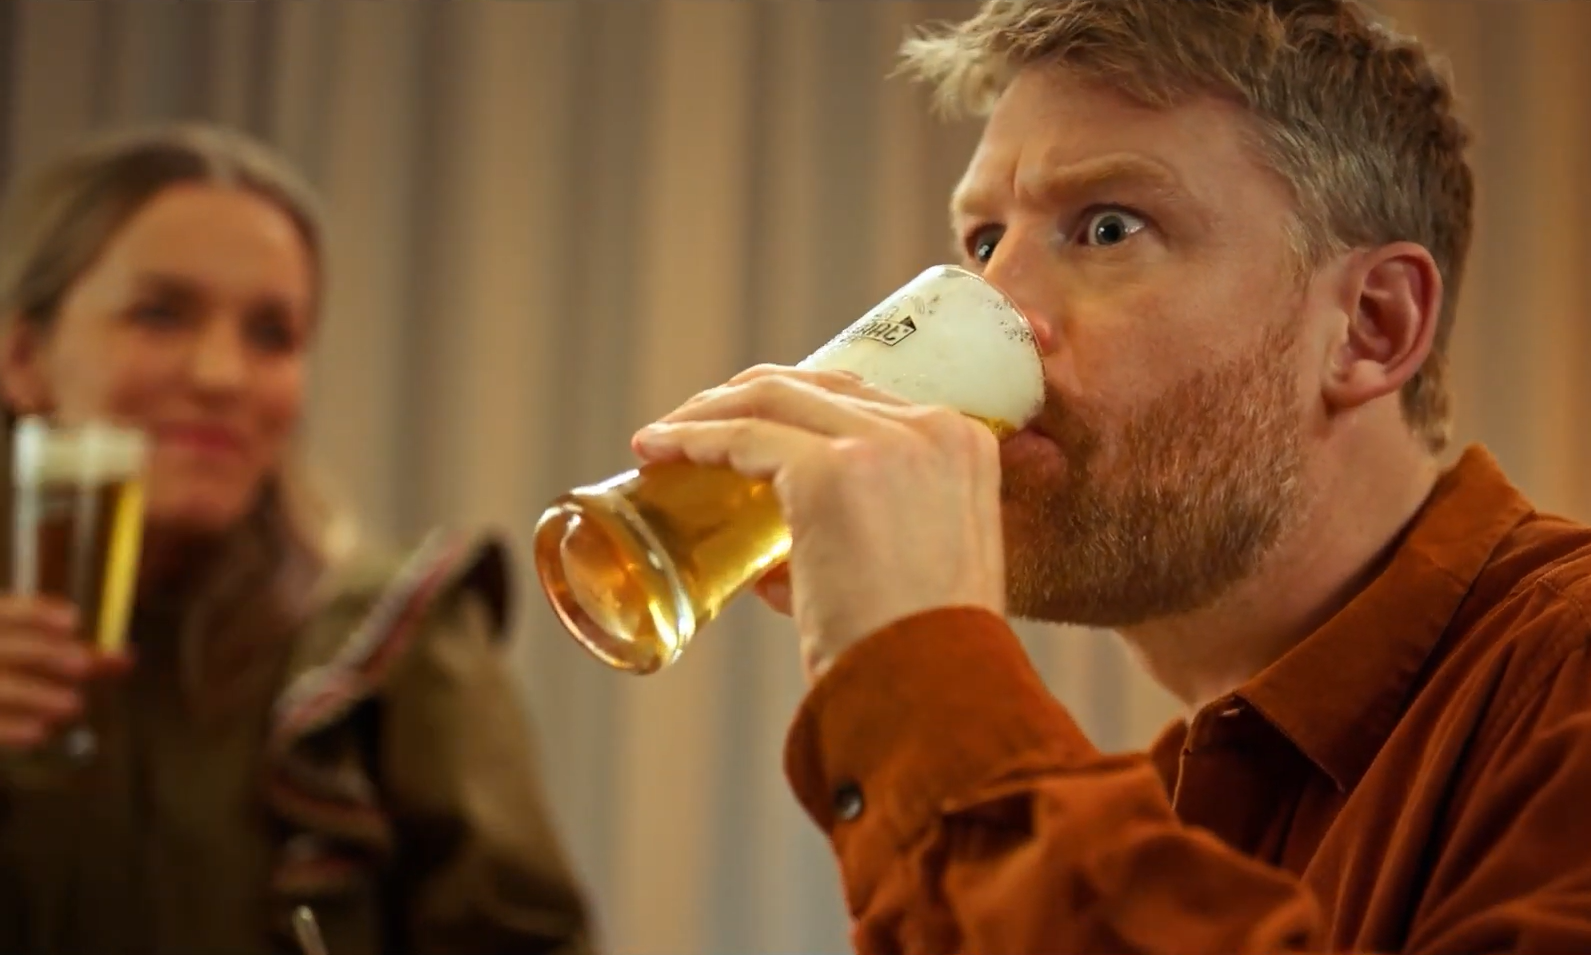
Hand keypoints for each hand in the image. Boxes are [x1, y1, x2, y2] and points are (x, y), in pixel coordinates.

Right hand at [0, 595, 130, 750]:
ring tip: (74, 704)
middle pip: (2, 647)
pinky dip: (9, 729)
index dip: (36, 613)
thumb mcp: (43, 663)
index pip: (5, 612)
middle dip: (43, 653)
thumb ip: (81, 657)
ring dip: (33, 694)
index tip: (74, 620)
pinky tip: (39, 734)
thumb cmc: (18, 678)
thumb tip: (127, 658)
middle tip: (83, 665)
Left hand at [632, 365, 1005, 681]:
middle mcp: (930, 428)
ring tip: (662, 438)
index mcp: (962, 445)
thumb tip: (769, 572)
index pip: (858, 399)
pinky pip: (743, 438)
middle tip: (690, 426)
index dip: (791, 404)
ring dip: (708, 412)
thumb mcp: (920, 575)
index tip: (741, 425)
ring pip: (772, 398)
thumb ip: (856, 555)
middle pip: (815, 383)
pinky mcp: (831, 472)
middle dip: (743, 397)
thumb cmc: (926, 658)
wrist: (937, 694)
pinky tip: (658, 452)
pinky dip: (693, 440)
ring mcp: (882, 445)